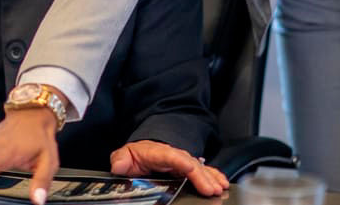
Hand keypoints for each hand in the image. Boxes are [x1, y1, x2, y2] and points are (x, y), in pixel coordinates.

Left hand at [110, 141, 228, 196]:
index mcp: (157, 152)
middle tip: (211, 189)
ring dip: (211, 177)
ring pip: (199, 167)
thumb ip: (121, 160)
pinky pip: (203, 170)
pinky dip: (213, 175)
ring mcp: (182, 161)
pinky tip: (222, 182)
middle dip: (202, 176)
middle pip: (190, 163)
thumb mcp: (124, 156)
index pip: (171, 155)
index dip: (181, 161)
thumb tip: (118, 165)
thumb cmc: (135, 155)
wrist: (143, 150)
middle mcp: (173, 155)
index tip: (190, 167)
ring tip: (220, 187)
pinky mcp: (188, 167)